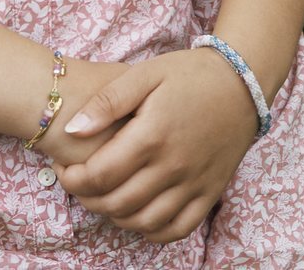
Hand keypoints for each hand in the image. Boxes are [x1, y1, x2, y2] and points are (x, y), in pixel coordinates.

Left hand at [52, 50, 256, 242]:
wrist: (240, 83)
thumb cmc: (188, 74)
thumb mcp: (145, 73)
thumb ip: (108, 102)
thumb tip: (73, 129)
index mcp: (152, 134)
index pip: (100, 175)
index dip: (73, 179)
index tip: (63, 169)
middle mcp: (172, 166)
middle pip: (117, 203)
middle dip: (87, 199)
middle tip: (77, 184)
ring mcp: (193, 184)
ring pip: (144, 221)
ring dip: (115, 217)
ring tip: (103, 197)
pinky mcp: (209, 194)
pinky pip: (177, 229)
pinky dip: (151, 230)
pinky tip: (137, 215)